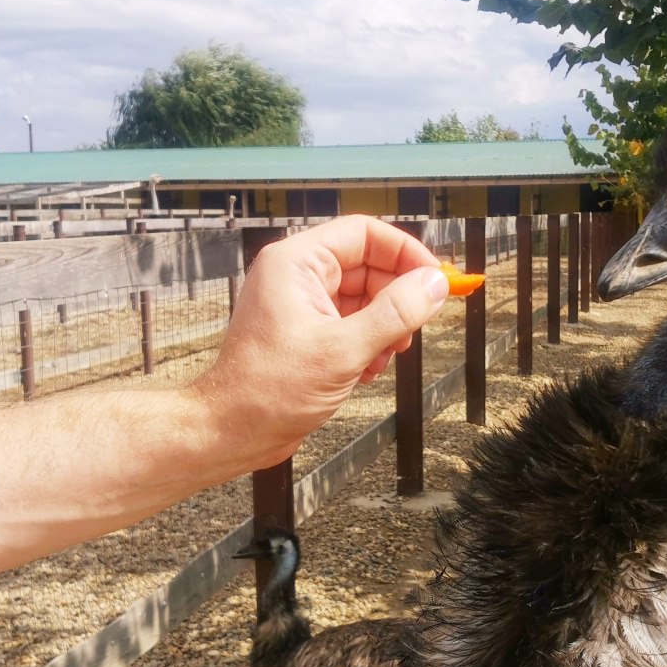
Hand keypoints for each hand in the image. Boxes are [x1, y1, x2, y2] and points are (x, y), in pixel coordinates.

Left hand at [193, 216, 449, 470]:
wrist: (232, 431)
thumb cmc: (268, 390)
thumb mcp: (344, 350)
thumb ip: (395, 313)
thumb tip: (434, 285)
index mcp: (297, 263)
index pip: (364, 234)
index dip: (405, 252)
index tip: (435, 279)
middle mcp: (297, 276)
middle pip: (368, 266)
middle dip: (396, 298)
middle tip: (414, 328)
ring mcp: (301, 305)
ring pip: (364, 298)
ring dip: (384, 327)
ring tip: (383, 357)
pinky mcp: (306, 333)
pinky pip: (351, 323)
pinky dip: (368, 344)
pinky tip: (366, 371)